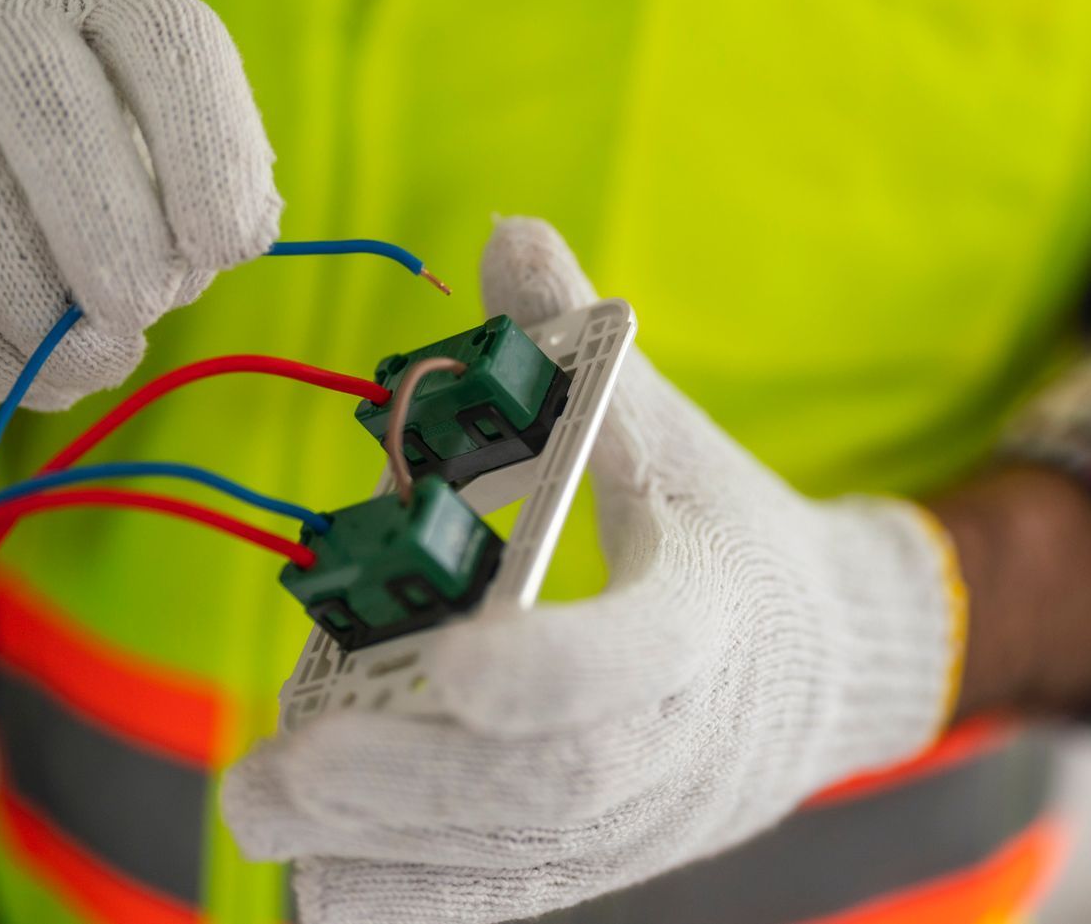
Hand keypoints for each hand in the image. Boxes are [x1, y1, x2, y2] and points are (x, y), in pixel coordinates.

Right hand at [0, 0, 280, 407]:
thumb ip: (205, 209)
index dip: (209, 149)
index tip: (231, 247)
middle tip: (141, 311)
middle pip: (53, 112)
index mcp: (106, 7)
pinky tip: (35, 371)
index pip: (170, 43)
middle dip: (109, 233)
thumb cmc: (109, 175)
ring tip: (95, 358)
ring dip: (40, 305)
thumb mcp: (170, 169)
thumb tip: (196, 265)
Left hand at [223, 218, 965, 923]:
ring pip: (518, 856)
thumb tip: (506, 234)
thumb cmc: (729, 537)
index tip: (446, 663)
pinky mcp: (607, 856)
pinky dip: (413, 893)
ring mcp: (645, 816)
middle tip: (283, 766)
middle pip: (556, 787)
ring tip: (264, 807)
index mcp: (708, 617)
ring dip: (387, 843)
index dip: (550, 673)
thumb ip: (578, 350)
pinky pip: (510, 895)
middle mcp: (683, 737)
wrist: (826, 662)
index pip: (641, 656)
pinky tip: (315, 874)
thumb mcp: (672, 435)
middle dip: (415, 781)